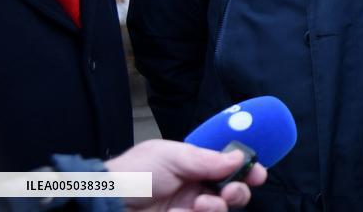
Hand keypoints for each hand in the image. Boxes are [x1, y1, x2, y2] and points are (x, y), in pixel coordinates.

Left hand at [106, 139, 267, 210]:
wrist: (106, 203)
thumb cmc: (133, 173)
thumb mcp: (171, 156)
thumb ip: (207, 159)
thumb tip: (238, 158)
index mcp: (194, 164)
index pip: (228, 165)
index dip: (246, 168)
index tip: (257, 173)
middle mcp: (195, 187)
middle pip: (233, 191)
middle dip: (239, 190)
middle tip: (230, 191)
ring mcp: (189, 208)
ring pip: (222, 210)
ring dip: (218, 206)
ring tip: (200, 204)